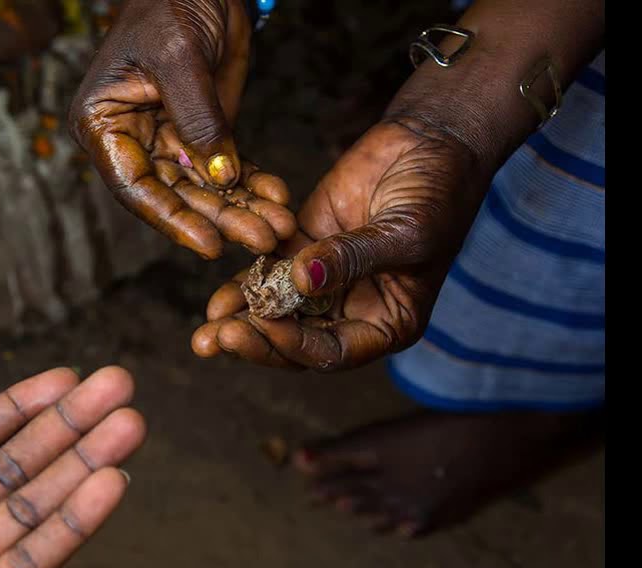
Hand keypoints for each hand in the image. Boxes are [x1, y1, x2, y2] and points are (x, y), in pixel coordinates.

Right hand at [68, 0, 296, 257]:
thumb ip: (198, 117)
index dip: (171, 219)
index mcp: (104, 123)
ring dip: (241, 209)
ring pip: (204, 189)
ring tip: (278, 227)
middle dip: (220, 218)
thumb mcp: (180, 55)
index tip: (209, 243)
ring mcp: (168, 139)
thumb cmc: (171, 3)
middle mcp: (132, 139)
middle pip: (174, 195)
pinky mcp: (202, 133)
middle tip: (261, 239)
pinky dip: (252, 186)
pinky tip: (277, 199)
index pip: (134, 185)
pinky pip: (226, 169)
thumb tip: (219, 176)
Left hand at [191, 118, 490, 370]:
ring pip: (277, 311)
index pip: (334, 350)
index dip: (295, 344)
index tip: (262, 327)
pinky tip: (215, 296)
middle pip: (297, 339)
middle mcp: (353, 310)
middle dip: (257, 341)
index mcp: (387, 322)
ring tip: (203, 333)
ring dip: (242, 321)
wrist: (432, 142)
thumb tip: (303, 282)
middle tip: (214, 340)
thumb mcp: (405, 232)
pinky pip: (268, 272)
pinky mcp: (303, 246)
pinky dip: (243, 284)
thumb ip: (353, 258)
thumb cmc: (438, 193)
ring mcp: (325, 280)